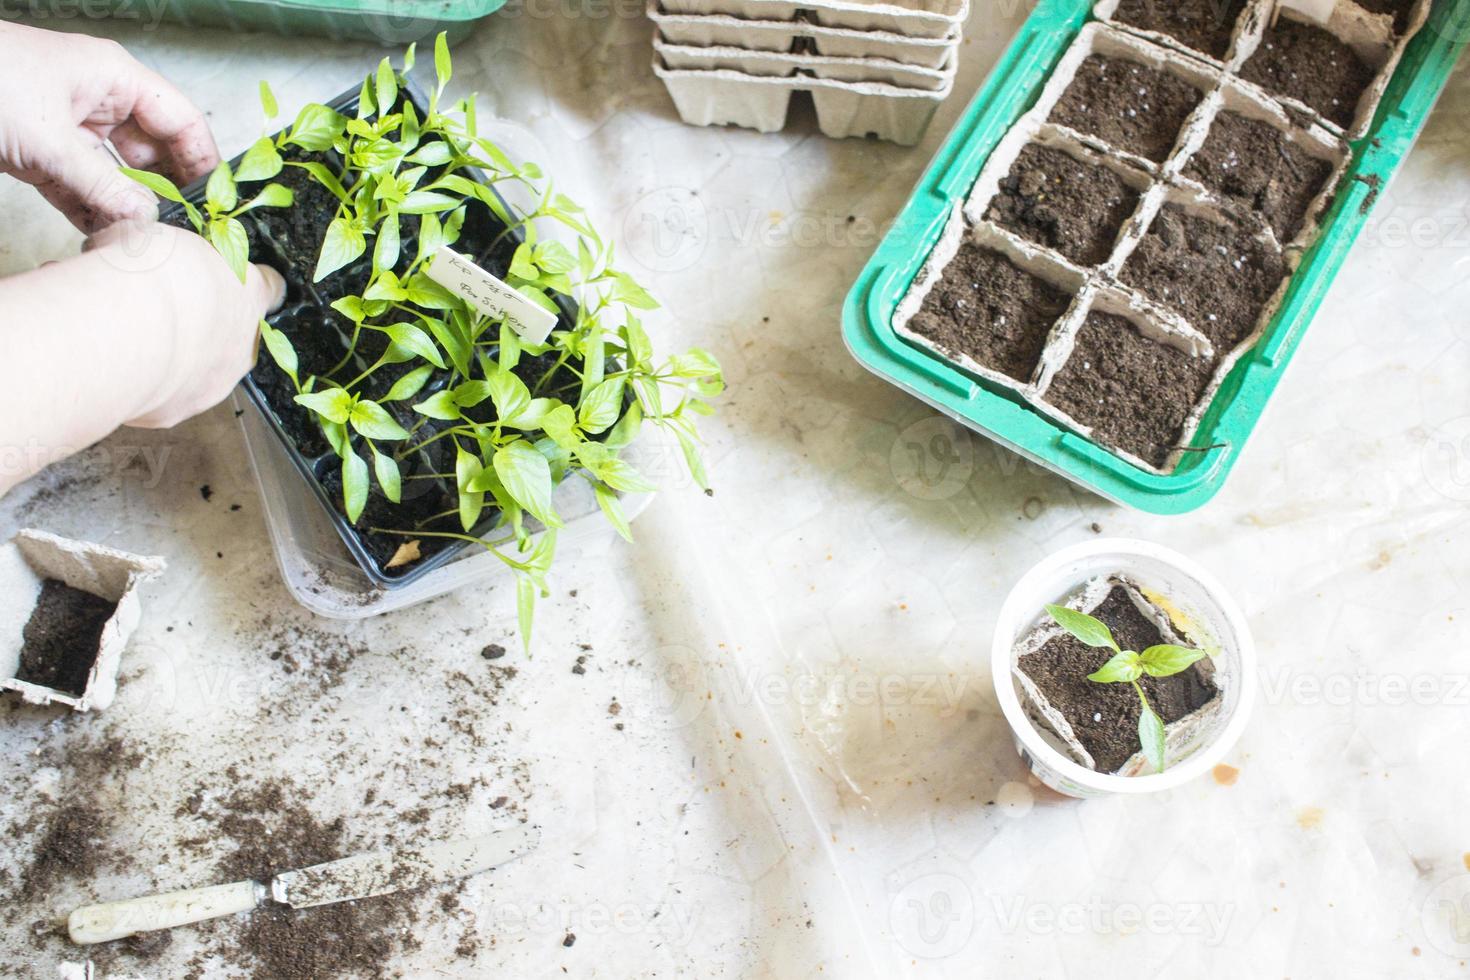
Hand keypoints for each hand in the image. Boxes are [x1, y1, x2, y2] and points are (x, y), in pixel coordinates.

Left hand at [0, 23, 217, 232]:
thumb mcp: (50, 139)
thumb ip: (103, 185)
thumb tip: (146, 219)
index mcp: (115, 78)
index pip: (182, 120)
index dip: (205, 161)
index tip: (216, 201)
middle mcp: (101, 103)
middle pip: (156, 153)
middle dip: (167, 193)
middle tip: (183, 231)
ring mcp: (73, 132)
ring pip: (119, 177)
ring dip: (129, 210)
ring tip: (145, 241)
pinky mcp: (45, 158)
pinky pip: (84, 192)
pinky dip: (94, 216)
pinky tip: (108, 239)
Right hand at [86, 221, 285, 427]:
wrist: (119, 329)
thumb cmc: (146, 274)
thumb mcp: (153, 236)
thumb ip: (160, 247)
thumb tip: (132, 241)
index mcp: (249, 294)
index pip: (269, 288)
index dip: (245, 283)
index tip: (221, 279)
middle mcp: (243, 345)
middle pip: (232, 334)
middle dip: (199, 323)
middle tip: (156, 308)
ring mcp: (214, 384)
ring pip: (198, 370)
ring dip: (171, 357)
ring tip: (129, 339)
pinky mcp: (175, 412)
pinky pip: (161, 396)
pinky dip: (141, 383)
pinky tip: (113, 366)